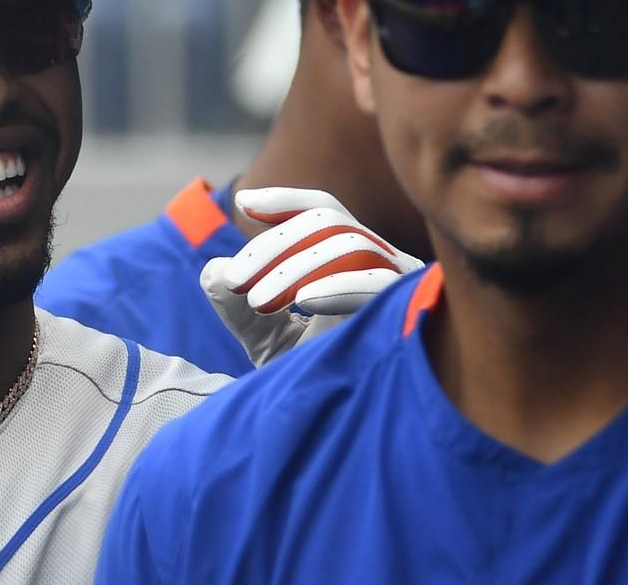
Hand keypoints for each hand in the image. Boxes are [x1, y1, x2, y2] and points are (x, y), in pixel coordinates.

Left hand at [200, 187, 421, 365]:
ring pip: (348, 243)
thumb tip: (214, 271)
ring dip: (294, 267)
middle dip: (273, 245)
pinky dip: (337, 284)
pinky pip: (377, 281)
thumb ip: (233, 302)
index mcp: (350, 259)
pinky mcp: (413, 310)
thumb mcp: (259, 335)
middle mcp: (382, 263)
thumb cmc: (306, 378)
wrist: (333, 426)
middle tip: (235, 280)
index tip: (243, 204)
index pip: (324, 211)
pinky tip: (303, 301)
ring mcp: (402, 284)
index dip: (286, 201)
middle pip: (327, 222)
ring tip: (258, 302)